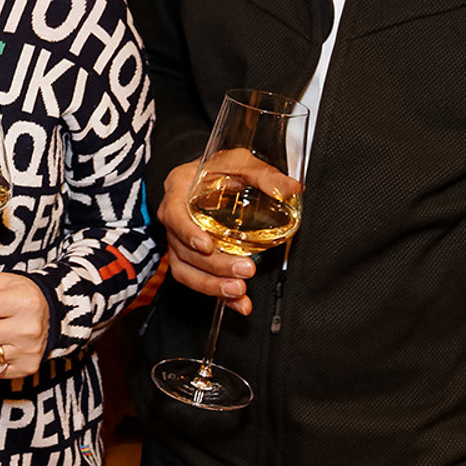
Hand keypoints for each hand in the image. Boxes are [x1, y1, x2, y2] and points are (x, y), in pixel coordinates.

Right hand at [157, 160, 255, 314]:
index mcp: (178, 190)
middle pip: (184, 249)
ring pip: (186, 270)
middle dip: (214, 265)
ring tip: (239, 291)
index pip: (174, 215)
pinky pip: (199, 280)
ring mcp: (179, 241)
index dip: (186, 233)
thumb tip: (291, 189)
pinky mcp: (192, 258)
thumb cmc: (219, 168)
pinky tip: (239, 304)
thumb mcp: (239, 161)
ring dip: (211, 285)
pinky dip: (219, 296)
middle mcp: (174, 218)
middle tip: (244, 269)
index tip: (206, 246)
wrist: (210, 179)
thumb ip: (263, 175)